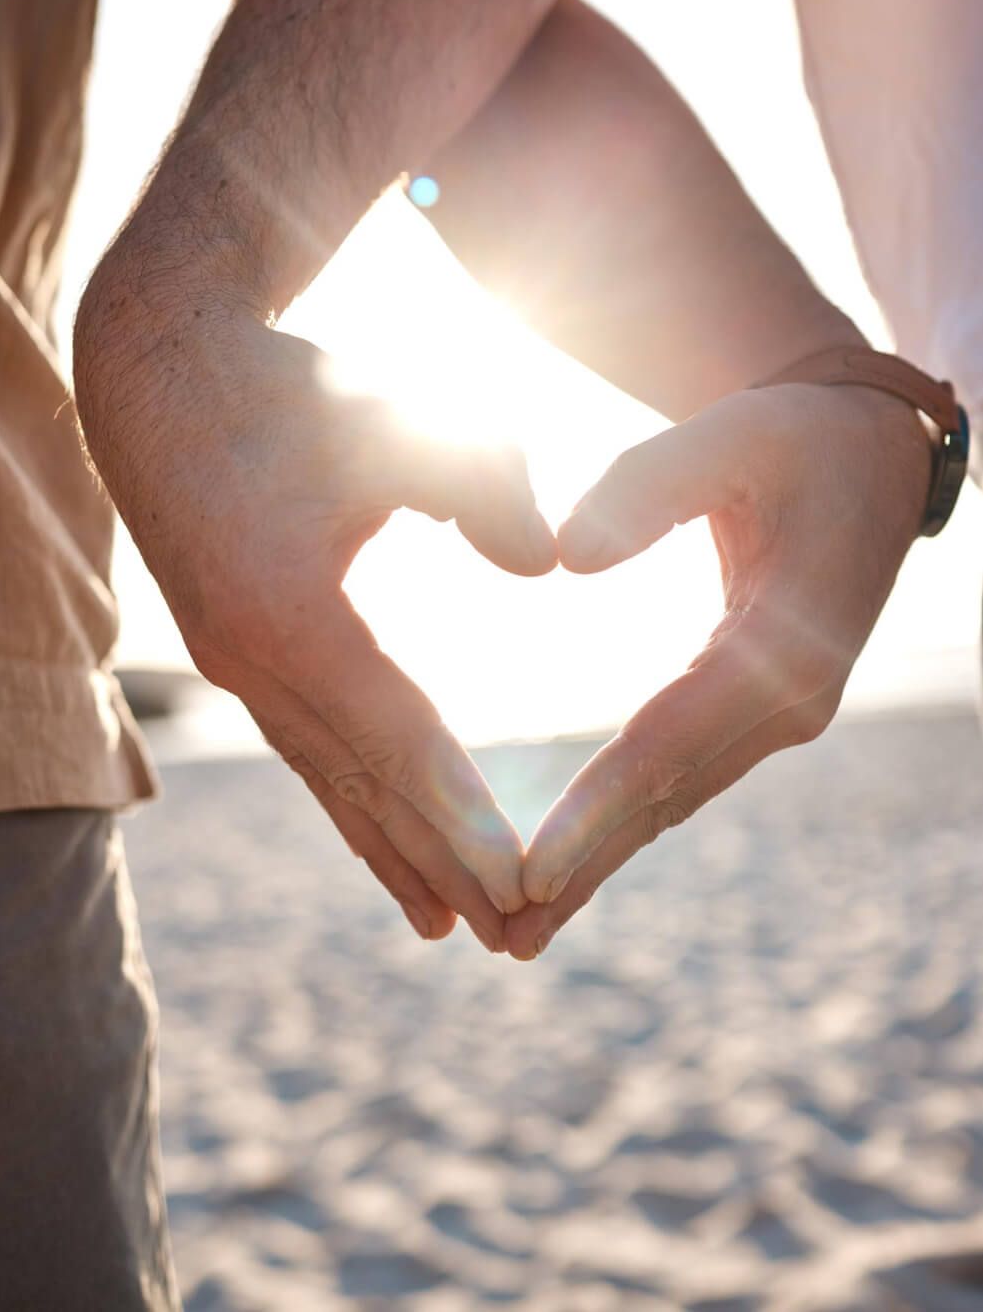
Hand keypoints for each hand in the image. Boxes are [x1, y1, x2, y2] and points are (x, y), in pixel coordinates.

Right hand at [75, 282, 556, 950]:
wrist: (162, 370)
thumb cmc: (291, 387)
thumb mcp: (399, 417)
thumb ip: (485, 488)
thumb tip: (543, 570)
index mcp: (289, 609)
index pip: (394, 738)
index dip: (459, 815)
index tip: (518, 885)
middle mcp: (252, 659)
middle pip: (361, 784)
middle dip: (438, 864)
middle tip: (512, 939)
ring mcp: (235, 664)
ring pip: (326, 780)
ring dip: (389, 853)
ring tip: (446, 927)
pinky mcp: (236, 653)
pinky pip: (302, 749)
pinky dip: (348, 801)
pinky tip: (379, 839)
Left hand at [506, 381, 931, 958]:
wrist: (867, 458)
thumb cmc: (792, 440)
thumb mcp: (725, 438)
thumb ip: (646, 489)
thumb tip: (567, 558)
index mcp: (786, 643)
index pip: (672, 740)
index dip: (598, 808)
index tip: (531, 872)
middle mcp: (791, 699)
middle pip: (670, 794)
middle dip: (587, 865)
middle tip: (506, 937)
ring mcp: (782, 713)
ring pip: (676, 798)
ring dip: (602, 859)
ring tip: (525, 925)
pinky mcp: (762, 711)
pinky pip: (683, 774)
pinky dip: (627, 820)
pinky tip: (577, 861)